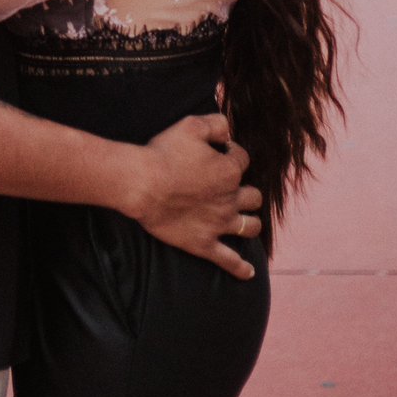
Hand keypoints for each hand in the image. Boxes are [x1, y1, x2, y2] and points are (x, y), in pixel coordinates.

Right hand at [126, 115, 262, 277]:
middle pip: (253, 196)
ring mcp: (219, 224)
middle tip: (229, 187)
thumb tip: (227, 131)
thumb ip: (216, 124)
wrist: (142, 184)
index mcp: (229, 171)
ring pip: (250, 226)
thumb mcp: (191, 125)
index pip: (242, 160)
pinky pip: (228, 260)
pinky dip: (241, 268)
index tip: (219, 152)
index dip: (231, 154)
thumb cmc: (164, 153)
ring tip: (245, 220)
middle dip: (246, 190)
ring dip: (250, 221)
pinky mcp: (204, 243)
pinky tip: (248, 272)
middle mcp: (230, 199)